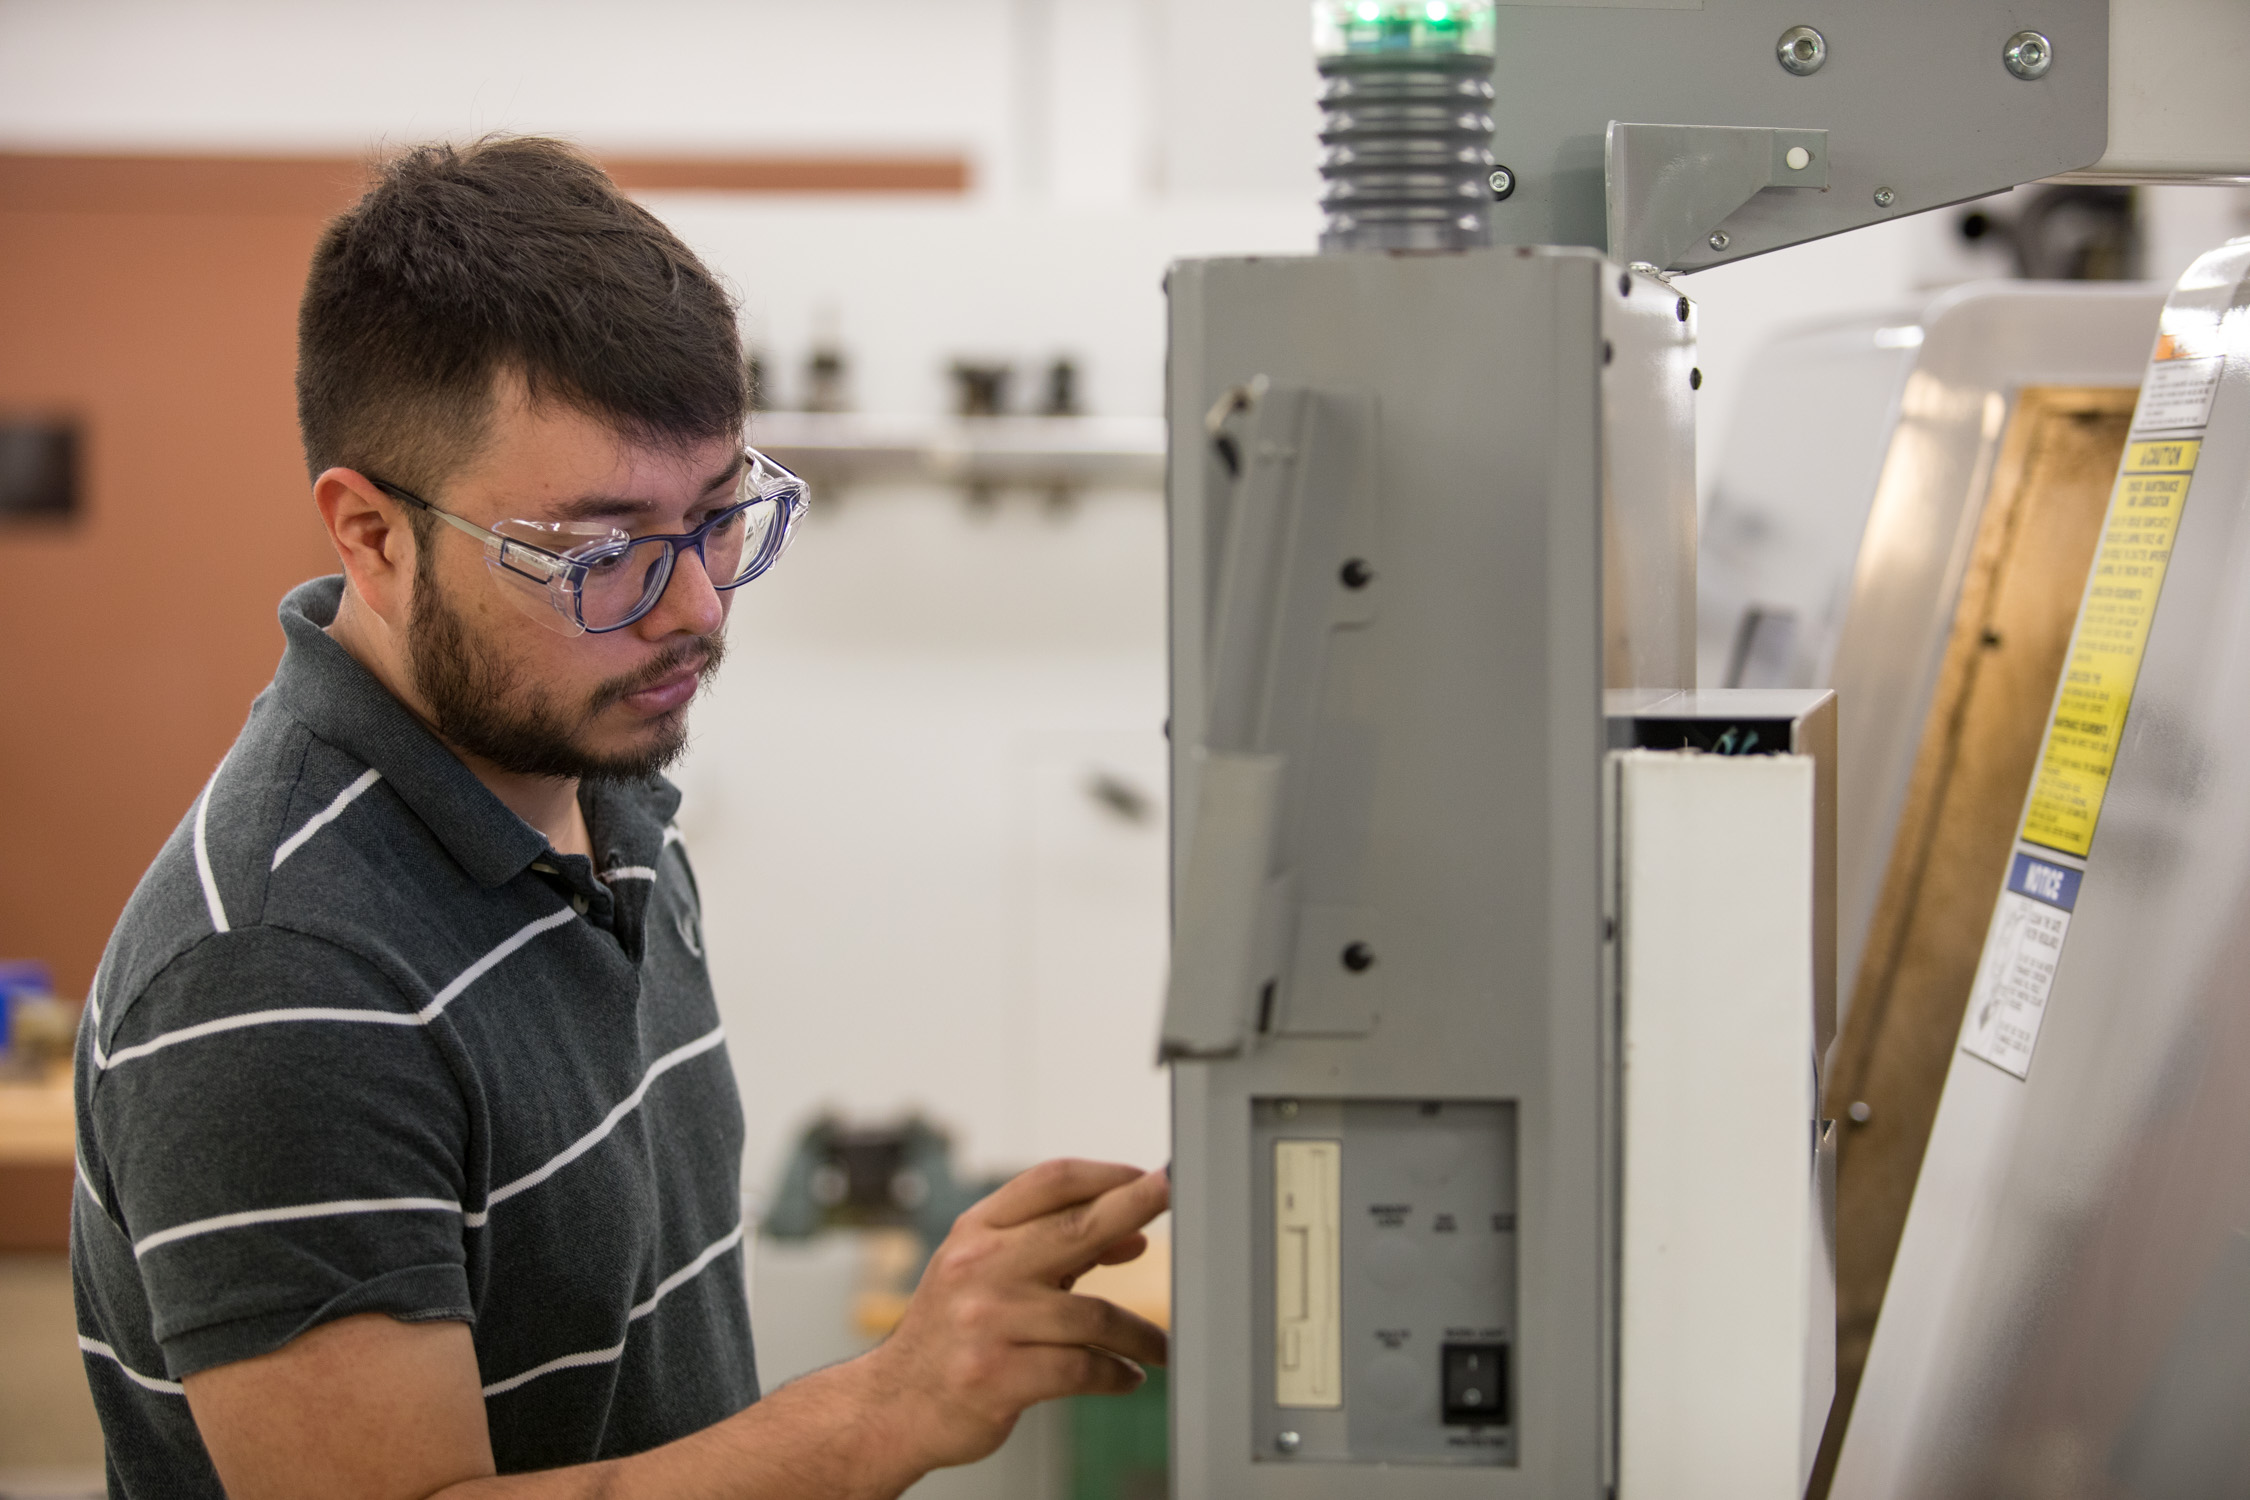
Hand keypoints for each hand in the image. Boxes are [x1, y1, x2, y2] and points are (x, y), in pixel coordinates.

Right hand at [859, 1159, 1169, 1472]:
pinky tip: (1127, 1377)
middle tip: (1178, 1194)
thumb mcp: (987, 1272)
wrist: (894, 1404)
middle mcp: (979, 1267)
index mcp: (976, 1231)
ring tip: (1159, 1348)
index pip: (1049, 1181)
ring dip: (1140, 1334)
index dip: (1106, 1173)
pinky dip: (1116, 1374)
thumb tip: (1133, 1235)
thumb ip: (1054, 1249)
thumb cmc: (951, 1332)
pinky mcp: (999, 1377)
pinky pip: (1082, 1369)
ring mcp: (989, 1322)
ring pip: (1093, 1315)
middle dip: (1136, 1207)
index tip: (1149, 1176)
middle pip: (1078, 1228)